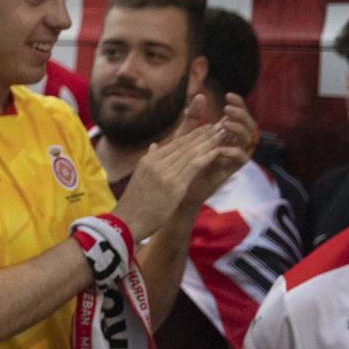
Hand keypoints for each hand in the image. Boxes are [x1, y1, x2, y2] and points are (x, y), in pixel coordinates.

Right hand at [111, 107, 251, 239]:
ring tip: (222, 134)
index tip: (205, 127)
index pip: (173, 143)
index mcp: (147, 161)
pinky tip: (218, 151)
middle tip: (219, 125)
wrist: (126, 224)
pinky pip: (194, 166)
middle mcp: (155, 163)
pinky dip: (207, 157)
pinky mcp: (174, 185)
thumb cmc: (133, 206)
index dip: (191, 134)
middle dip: (203, 134)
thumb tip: (154, 145)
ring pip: (191, 153)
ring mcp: (165, 173)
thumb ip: (149, 161)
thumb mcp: (139, 178)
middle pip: (184, 145)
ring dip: (209, 142)